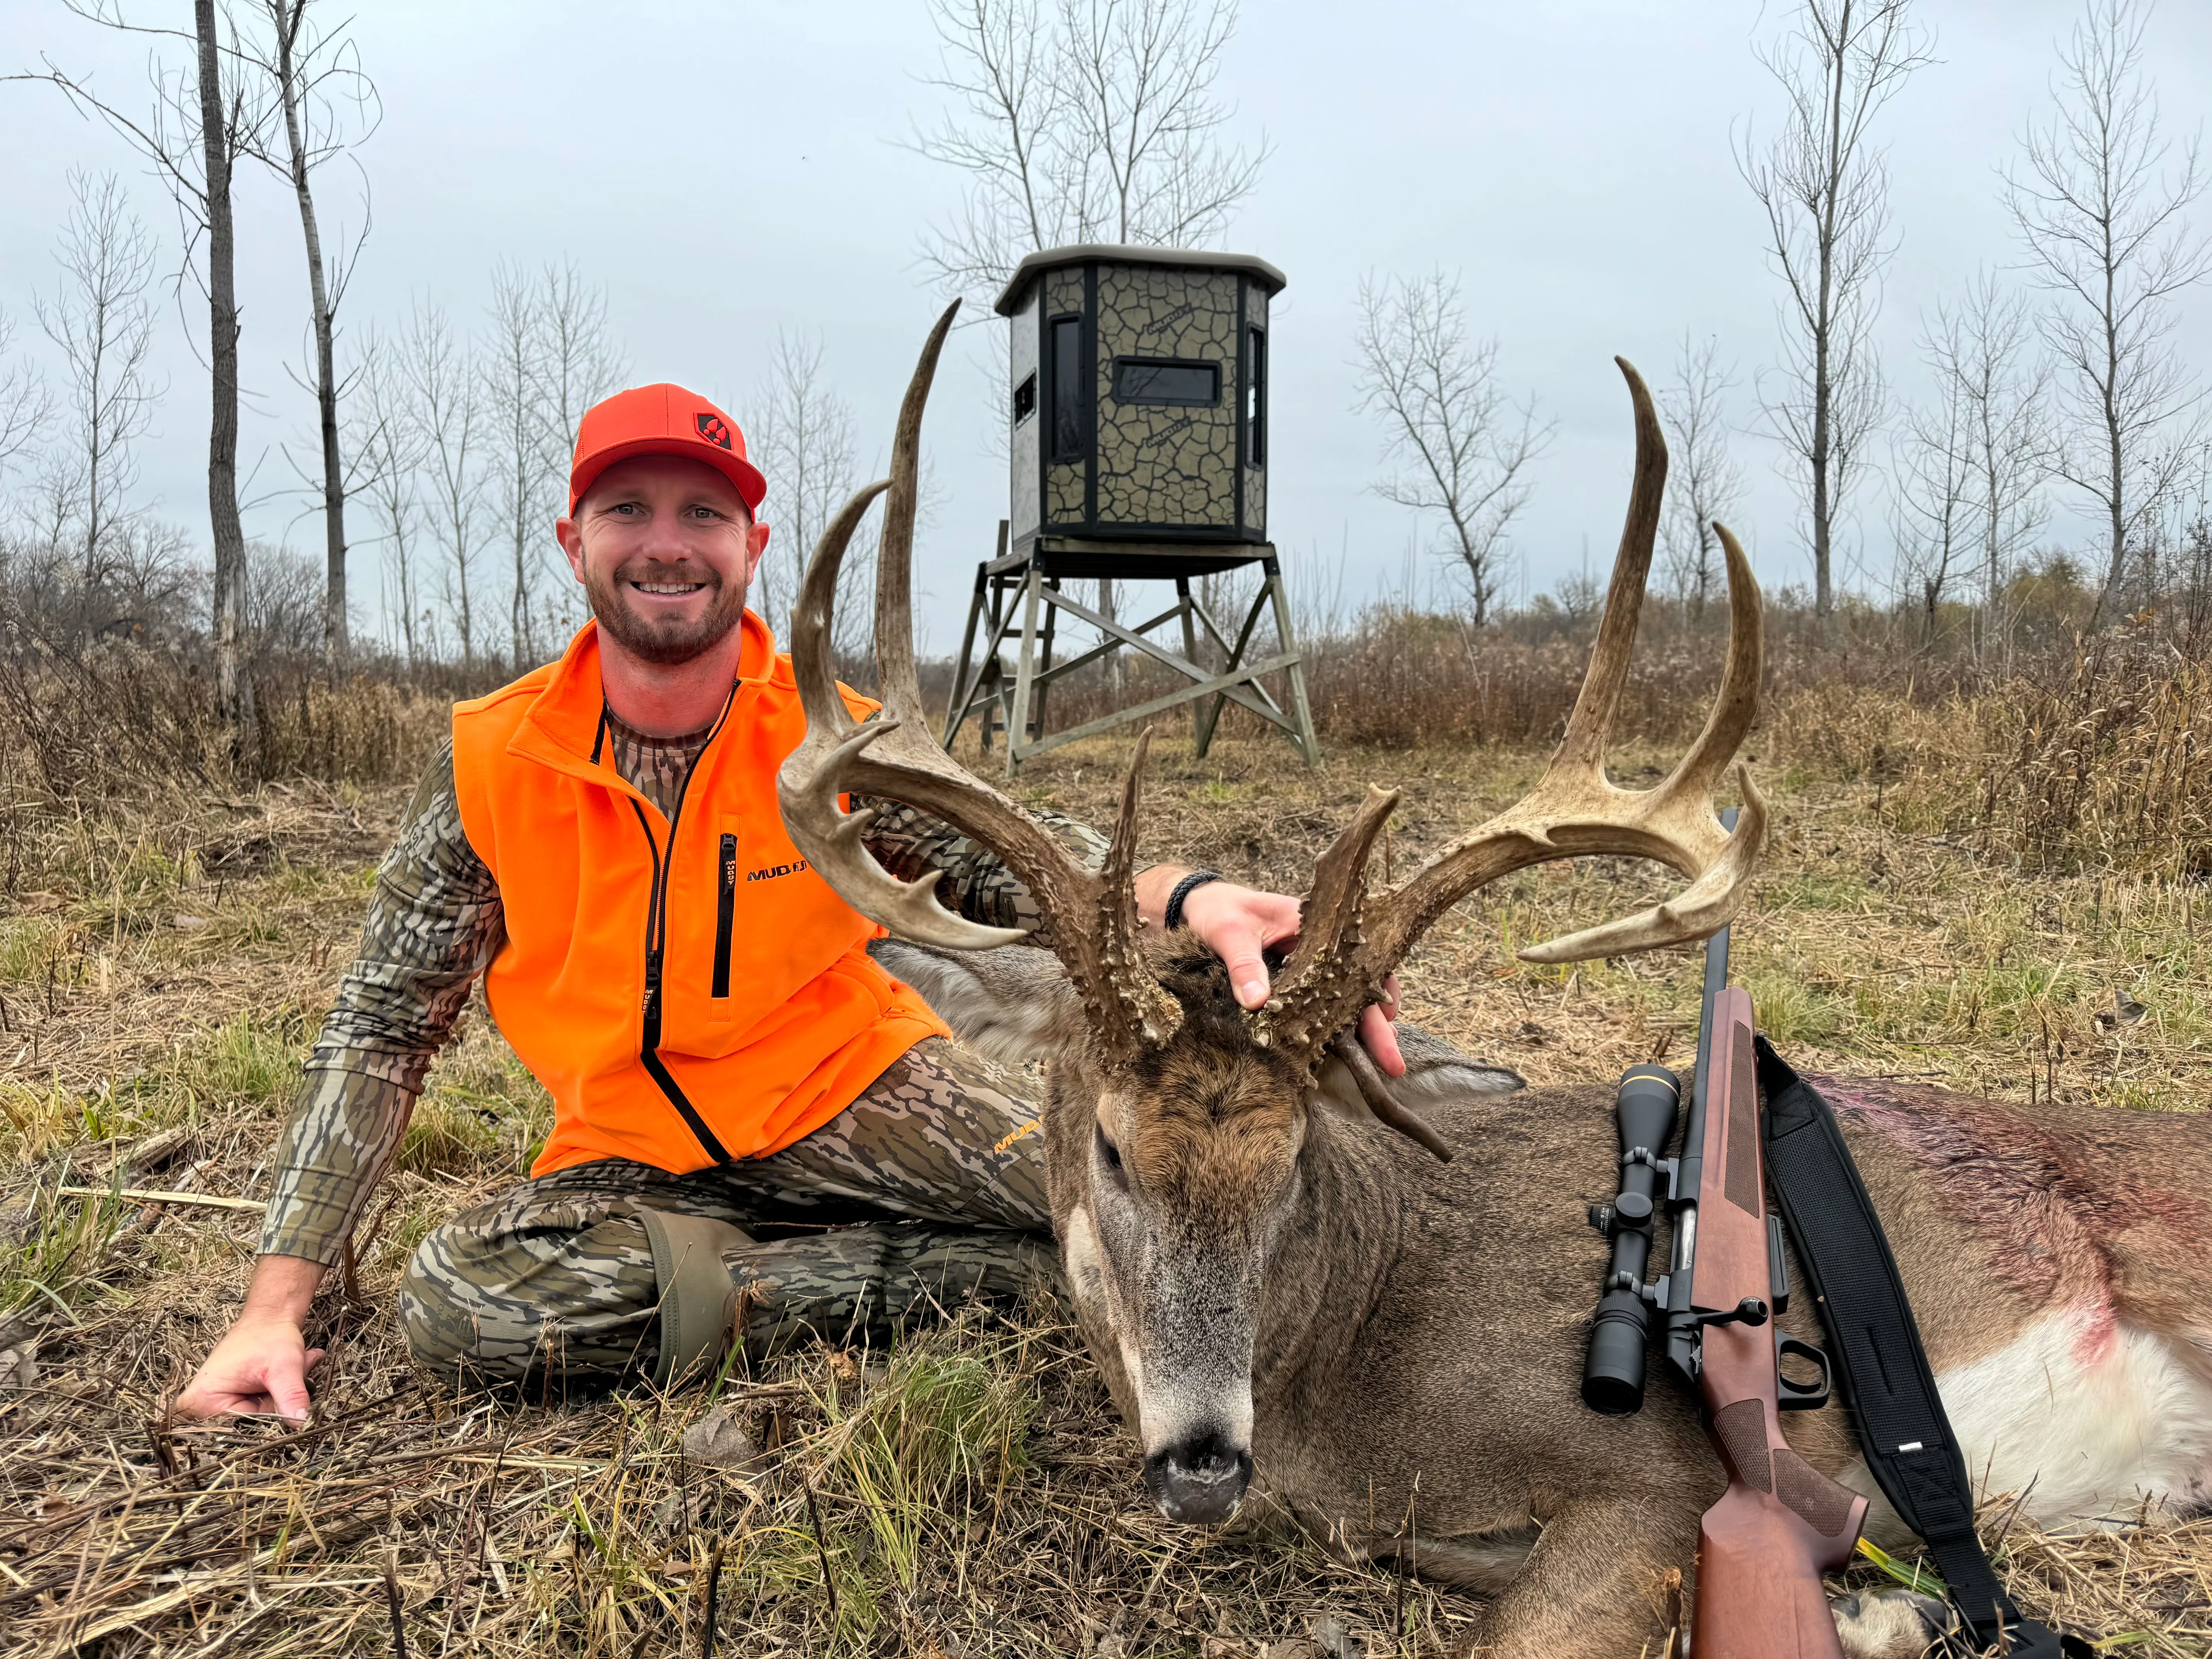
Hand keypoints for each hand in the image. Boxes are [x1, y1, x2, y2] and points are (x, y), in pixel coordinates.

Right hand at [175, 1255, 326, 1420]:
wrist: (270, 1316)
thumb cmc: (271, 1336)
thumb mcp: (283, 1367)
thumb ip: (290, 1396)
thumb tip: (301, 1424)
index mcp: (202, 1401)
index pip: (243, 1425)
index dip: (272, 1411)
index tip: (287, 1388)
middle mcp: (201, 1405)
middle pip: (251, 1420)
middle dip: (281, 1399)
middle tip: (296, 1372)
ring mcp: (214, 1401)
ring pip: (260, 1413)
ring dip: (284, 1392)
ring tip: (298, 1366)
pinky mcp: (228, 1396)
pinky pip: (260, 1404)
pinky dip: (279, 1389)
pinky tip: (295, 1369)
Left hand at [1145, 872, 1405, 1077]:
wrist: (1199, 906)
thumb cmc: (1219, 911)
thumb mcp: (1229, 933)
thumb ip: (1243, 965)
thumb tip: (1257, 1002)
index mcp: (1313, 927)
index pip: (1360, 955)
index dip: (1379, 986)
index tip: (1388, 1016)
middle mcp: (1320, 947)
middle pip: (1359, 985)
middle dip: (1378, 1025)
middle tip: (1393, 1064)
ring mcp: (1310, 966)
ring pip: (1346, 998)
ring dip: (1362, 1029)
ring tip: (1380, 1065)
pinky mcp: (1295, 982)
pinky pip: (1322, 1004)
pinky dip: (1334, 1027)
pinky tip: (1343, 1053)